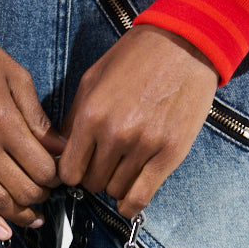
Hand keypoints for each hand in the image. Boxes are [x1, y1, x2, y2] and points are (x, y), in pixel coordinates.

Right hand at [0, 26, 63, 238]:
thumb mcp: (15, 75)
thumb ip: (37, 117)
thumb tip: (57, 147)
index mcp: (4, 120)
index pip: (42, 168)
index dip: (57, 177)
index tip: (59, 174)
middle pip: (23, 190)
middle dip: (42, 196)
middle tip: (48, 192)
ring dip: (19, 214)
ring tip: (33, 216)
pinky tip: (3, 230)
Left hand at [57, 25, 218, 218]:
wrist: (185, 44)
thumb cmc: (137, 57)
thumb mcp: (93, 79)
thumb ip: (75, 118)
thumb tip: (63, 151)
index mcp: (92, 115)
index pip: (68, 171)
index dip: (72, 172)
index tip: (80, 167)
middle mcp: (116, 134)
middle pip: (92, 184)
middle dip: (95, 176)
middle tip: (105, 163)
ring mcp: (144, 146)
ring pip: (116, 191)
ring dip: (116, 184)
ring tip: (123, 166)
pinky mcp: (169, 154)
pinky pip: (141, 197)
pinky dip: (132, 204)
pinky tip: (130, 198)